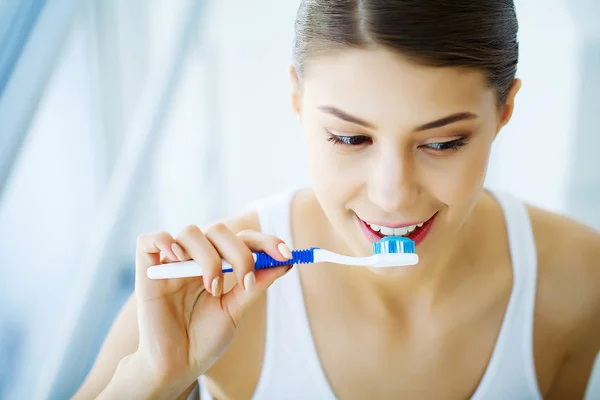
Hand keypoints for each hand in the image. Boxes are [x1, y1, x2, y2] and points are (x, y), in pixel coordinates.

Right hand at [132, 224, 292, 393]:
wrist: (177, 365)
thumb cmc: (204, 339)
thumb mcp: (236, 309)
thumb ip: (256, 283)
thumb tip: (285, 261)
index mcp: (218, 264)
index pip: (242, 239)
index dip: (265, 241)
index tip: (287, 254)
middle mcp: (195, 258)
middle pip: (219, 230)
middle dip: (239, 252)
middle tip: (246, 281)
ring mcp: (171, 262)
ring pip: (191, 232)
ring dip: (208, 258)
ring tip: (213, 288)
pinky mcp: (146, 270)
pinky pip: (150, 240)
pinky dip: (165, 242)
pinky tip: (178, 259)